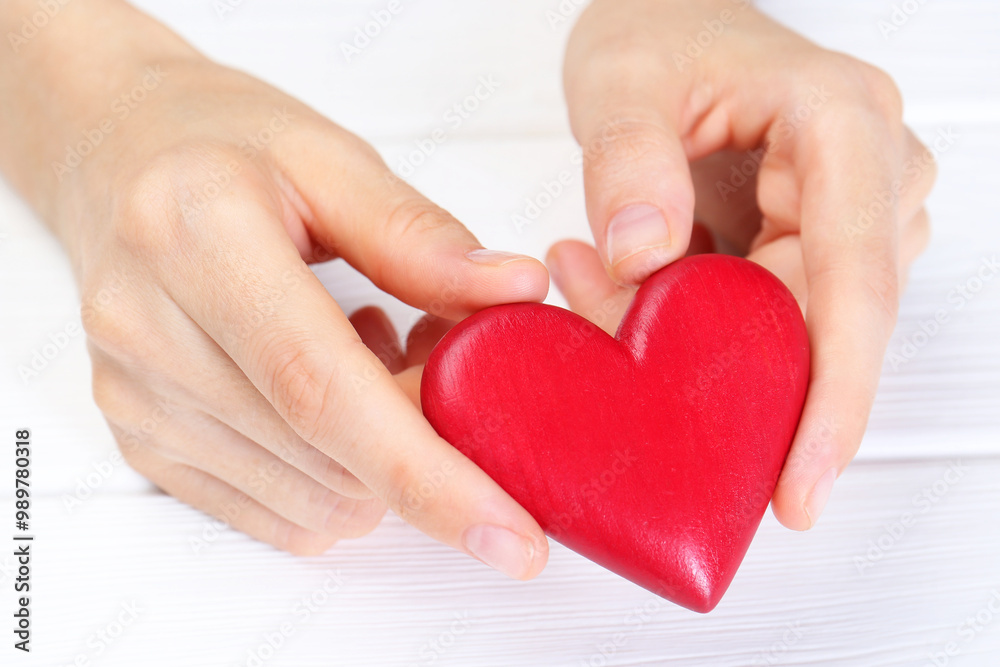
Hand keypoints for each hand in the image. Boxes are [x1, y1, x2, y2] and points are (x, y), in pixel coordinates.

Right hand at [1, 1, 548, 577]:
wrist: (113, 155)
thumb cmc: (222, 144)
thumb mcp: (329, 156)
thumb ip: (419, 237)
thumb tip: (517, 291)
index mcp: (197, 239)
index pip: (322, 389)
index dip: (426, 473)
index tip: (511, 533)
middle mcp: (148, 332)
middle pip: (327, 458)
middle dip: (427, 444)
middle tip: (443, 357)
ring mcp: (136, 398)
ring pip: (313, 500)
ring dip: (380, 457)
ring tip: (370, 351)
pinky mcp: (141, 440)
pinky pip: (275, 513)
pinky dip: (335, 474)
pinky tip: (325, 391)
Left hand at [552, 0, 933, 527]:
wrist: (669, 21)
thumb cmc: (657, 32)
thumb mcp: (622, 79)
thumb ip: (629, 161)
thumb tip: (644, 259)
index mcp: (843, 127)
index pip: (854, 283)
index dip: (833, 395)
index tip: (800, 485)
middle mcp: (869, 177)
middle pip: (823, 324)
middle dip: (729, 375)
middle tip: (617, 366)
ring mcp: (848, 213)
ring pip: (794, 329)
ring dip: (702, 346)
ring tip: (600, 292)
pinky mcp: (812, 240)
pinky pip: (770, 316)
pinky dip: (702, 330)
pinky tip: (632, 298)